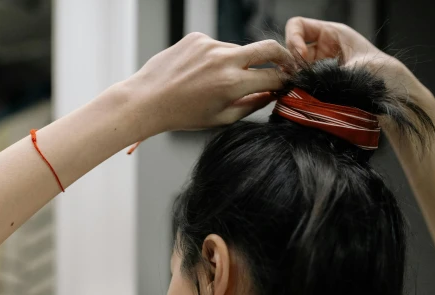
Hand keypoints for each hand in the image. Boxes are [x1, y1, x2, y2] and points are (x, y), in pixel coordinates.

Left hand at [126, 33, 292, 134]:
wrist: (147, 100)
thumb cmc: (182, 114)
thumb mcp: (221, 117)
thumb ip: (251, 104)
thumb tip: (271, 94)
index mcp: (233, 84)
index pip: (273, 77)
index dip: (284, 81)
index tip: (287, 83)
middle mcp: (224, 60)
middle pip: (269, 48)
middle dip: (283, 56)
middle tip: (286, 65)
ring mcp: (210, 45)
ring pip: (239, 50)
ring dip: (238, 63)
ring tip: (217, 81)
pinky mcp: (197, 37)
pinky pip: (218, 46)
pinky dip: (217, 58)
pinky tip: (201, 73)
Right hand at [285, 18, 426, 99]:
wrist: (395, 96)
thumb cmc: (385, 75)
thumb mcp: (356, 67)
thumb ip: (329, 72)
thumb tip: (305, 80)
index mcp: (332, 34)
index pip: (298, 26)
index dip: (293, 39)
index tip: (301, 56)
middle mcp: (322, 49)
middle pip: (291, 48)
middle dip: (290, 62)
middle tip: (297, 77)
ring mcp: (318, 68)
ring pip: (292, 69)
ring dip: (292, 78)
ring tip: (300, 89)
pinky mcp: (318, 86)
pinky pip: (299, 85)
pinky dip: (297, 91)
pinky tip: (303, 97)